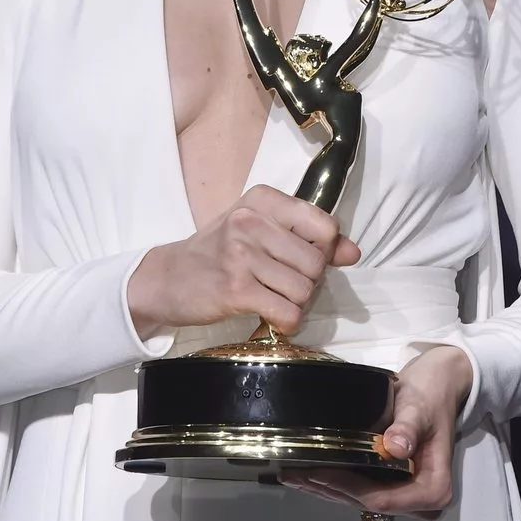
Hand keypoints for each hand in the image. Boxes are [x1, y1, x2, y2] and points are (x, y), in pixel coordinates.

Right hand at [127, 184, 360, 337]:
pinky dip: (286, 321)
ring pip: (304, 289)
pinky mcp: (235, 289)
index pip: (324, 226)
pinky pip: (287, 312)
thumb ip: (308, 237)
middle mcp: (250, 221)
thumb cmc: (218, 252)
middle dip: (308, 281)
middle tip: (283, 284)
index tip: (301, 260)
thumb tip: (353, 252)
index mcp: (262, 199)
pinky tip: (270, 315)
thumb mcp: (260, 231)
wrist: (167, 278)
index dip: (323, 251)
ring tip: (274, 297)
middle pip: (316, 261)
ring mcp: (240, 254)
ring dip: (296, 303)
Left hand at [278, 343, 473, 518]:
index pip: (383, 498)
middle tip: (292, 475)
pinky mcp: (392, 483)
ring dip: (326, 489)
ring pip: (359, 499)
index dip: (348, 488)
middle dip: (329, 490)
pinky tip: (310, 474)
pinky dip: (335, 482)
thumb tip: (396, 447)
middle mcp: (420, 500)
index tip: (319, 472)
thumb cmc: (430, 396)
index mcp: (433, 489)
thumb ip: (408, 428)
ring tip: (292, 476)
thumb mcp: (420, 408)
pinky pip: (361, 488)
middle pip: (367, 502)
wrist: (438, 386)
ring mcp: (405, 493)